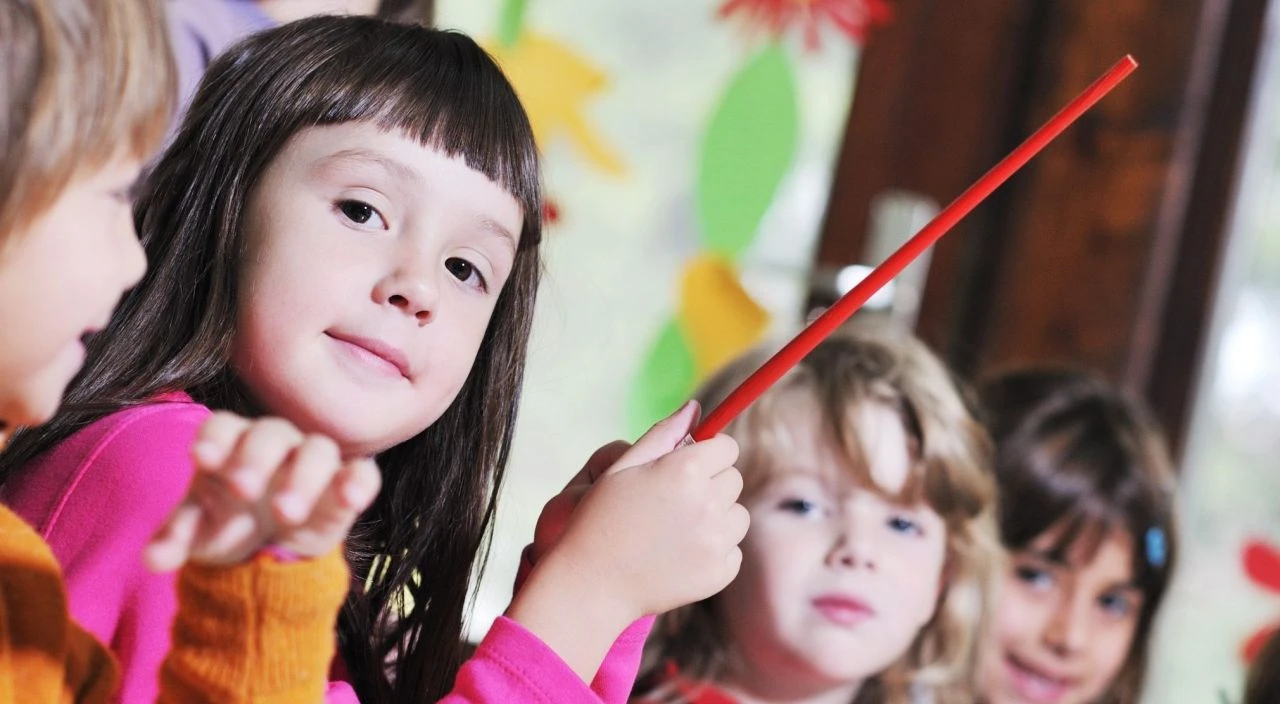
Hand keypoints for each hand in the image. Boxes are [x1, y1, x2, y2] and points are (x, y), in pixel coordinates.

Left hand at [144, 412, 380, 570]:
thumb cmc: (228, 522)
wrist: (268, 547)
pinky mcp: (345, 485)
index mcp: (232, 443)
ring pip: (318, 449)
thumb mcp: (198, 532)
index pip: (225, 426)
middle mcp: (275, 443)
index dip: (214, 438)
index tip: (201, 459)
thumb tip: (152, 560)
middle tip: (242, 490)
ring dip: (303, 477)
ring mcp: (313, 461)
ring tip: (287, 513)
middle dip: (256, 458)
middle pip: (271, 433)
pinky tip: (351, 499)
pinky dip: (358, 482)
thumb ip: (176, 539)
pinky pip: (361, 472)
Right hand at [541, 401, 748, 618]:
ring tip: (676, 530)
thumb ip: (663, 434)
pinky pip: (733, 551)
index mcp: (684, 470)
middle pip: (733, 479)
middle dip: (711, 483)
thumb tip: (695, 408)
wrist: (591, 585)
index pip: (727, 448)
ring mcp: (715, 541)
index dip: (707, 454)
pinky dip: (713, 551)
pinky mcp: (719, 573)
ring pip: (738, 516)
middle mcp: (707, 503)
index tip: (688, 467)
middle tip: (673, 502)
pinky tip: (680, 555)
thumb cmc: (600, 519)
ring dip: (716, 518)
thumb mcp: (622, 467)